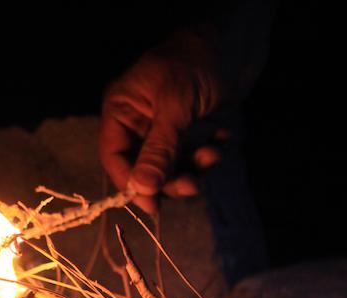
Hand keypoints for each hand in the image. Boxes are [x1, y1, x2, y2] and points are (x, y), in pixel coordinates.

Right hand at [100, 29, 224, 213]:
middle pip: (143, 168)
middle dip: (169, 178)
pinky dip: (207, 155)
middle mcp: (138, 123)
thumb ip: (158, 150)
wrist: (231, 43)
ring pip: (171, 166)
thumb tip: (141, 189)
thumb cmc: (192, 64)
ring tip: (212, 154)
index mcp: (121, 110)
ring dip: (193, 167)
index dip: (130, 183)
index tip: (152, 204)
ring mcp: (164, 129)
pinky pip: (193, 157)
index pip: (115, 156)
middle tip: (193, 185)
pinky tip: (221, 141)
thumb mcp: (174, 107)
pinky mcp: (189, 132)